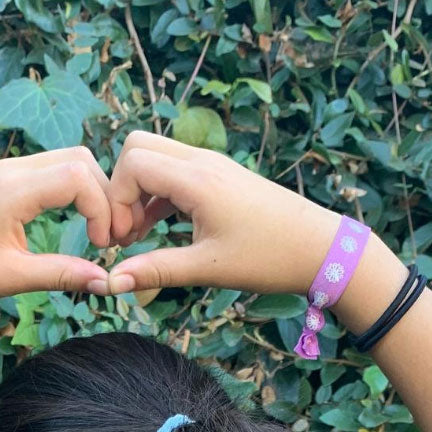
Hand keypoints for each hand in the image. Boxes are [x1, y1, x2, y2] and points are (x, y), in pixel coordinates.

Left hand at [0, 146, 114, 320]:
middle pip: (80, 159)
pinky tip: (72, 220)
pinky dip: (70, 189)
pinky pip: (48, 171)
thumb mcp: (12, 278)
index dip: (102, 209)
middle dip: (103, 195)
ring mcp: (5, 170)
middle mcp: (11, 169)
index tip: (102, 245)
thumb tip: (105, 281)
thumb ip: (62, 274)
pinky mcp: (1, 179)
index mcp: (12, 189)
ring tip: (93, 230)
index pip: (79, 176)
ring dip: (88, 190)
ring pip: (66, 161)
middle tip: (107, 236)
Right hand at [105, 130, 345, 296]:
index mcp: (197, 180)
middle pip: (137, 147)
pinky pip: (174, 172)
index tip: (122, 240)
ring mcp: (212, 166)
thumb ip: (156, 270)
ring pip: (155, 158)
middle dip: (121, 187)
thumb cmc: (268, 257)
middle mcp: (202, 162)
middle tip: (126, 232)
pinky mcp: (220, 177)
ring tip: (138, 238)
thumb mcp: (207, 268)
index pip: (132, 163)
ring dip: (138, 192)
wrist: (318, 248)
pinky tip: (158, 230)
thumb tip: (112, 284)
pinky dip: (157, 195)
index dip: (116, 199)